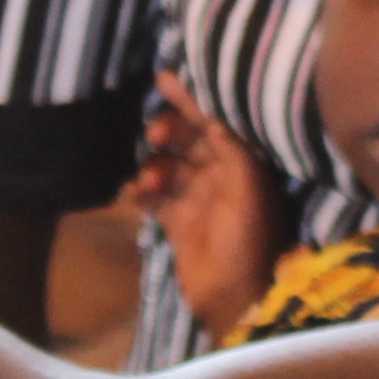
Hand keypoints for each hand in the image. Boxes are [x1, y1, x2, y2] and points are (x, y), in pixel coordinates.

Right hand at [118, 70, 281, 335]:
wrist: (233, 299)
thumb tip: (213, 111)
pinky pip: (153, 194)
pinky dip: (140, 188)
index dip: (192, 99)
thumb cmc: (248, 243)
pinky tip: (131, 193)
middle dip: (169, 131)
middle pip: (189, 138)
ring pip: (167, 165)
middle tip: (155, 136)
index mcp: (244, 164)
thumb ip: (232, 148)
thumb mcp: (247, 190)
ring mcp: (197, 198)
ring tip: (147, 183)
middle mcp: (221, 175)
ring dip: (152, 166)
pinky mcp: (177, 220)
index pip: (216, 120)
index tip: (164, 78)